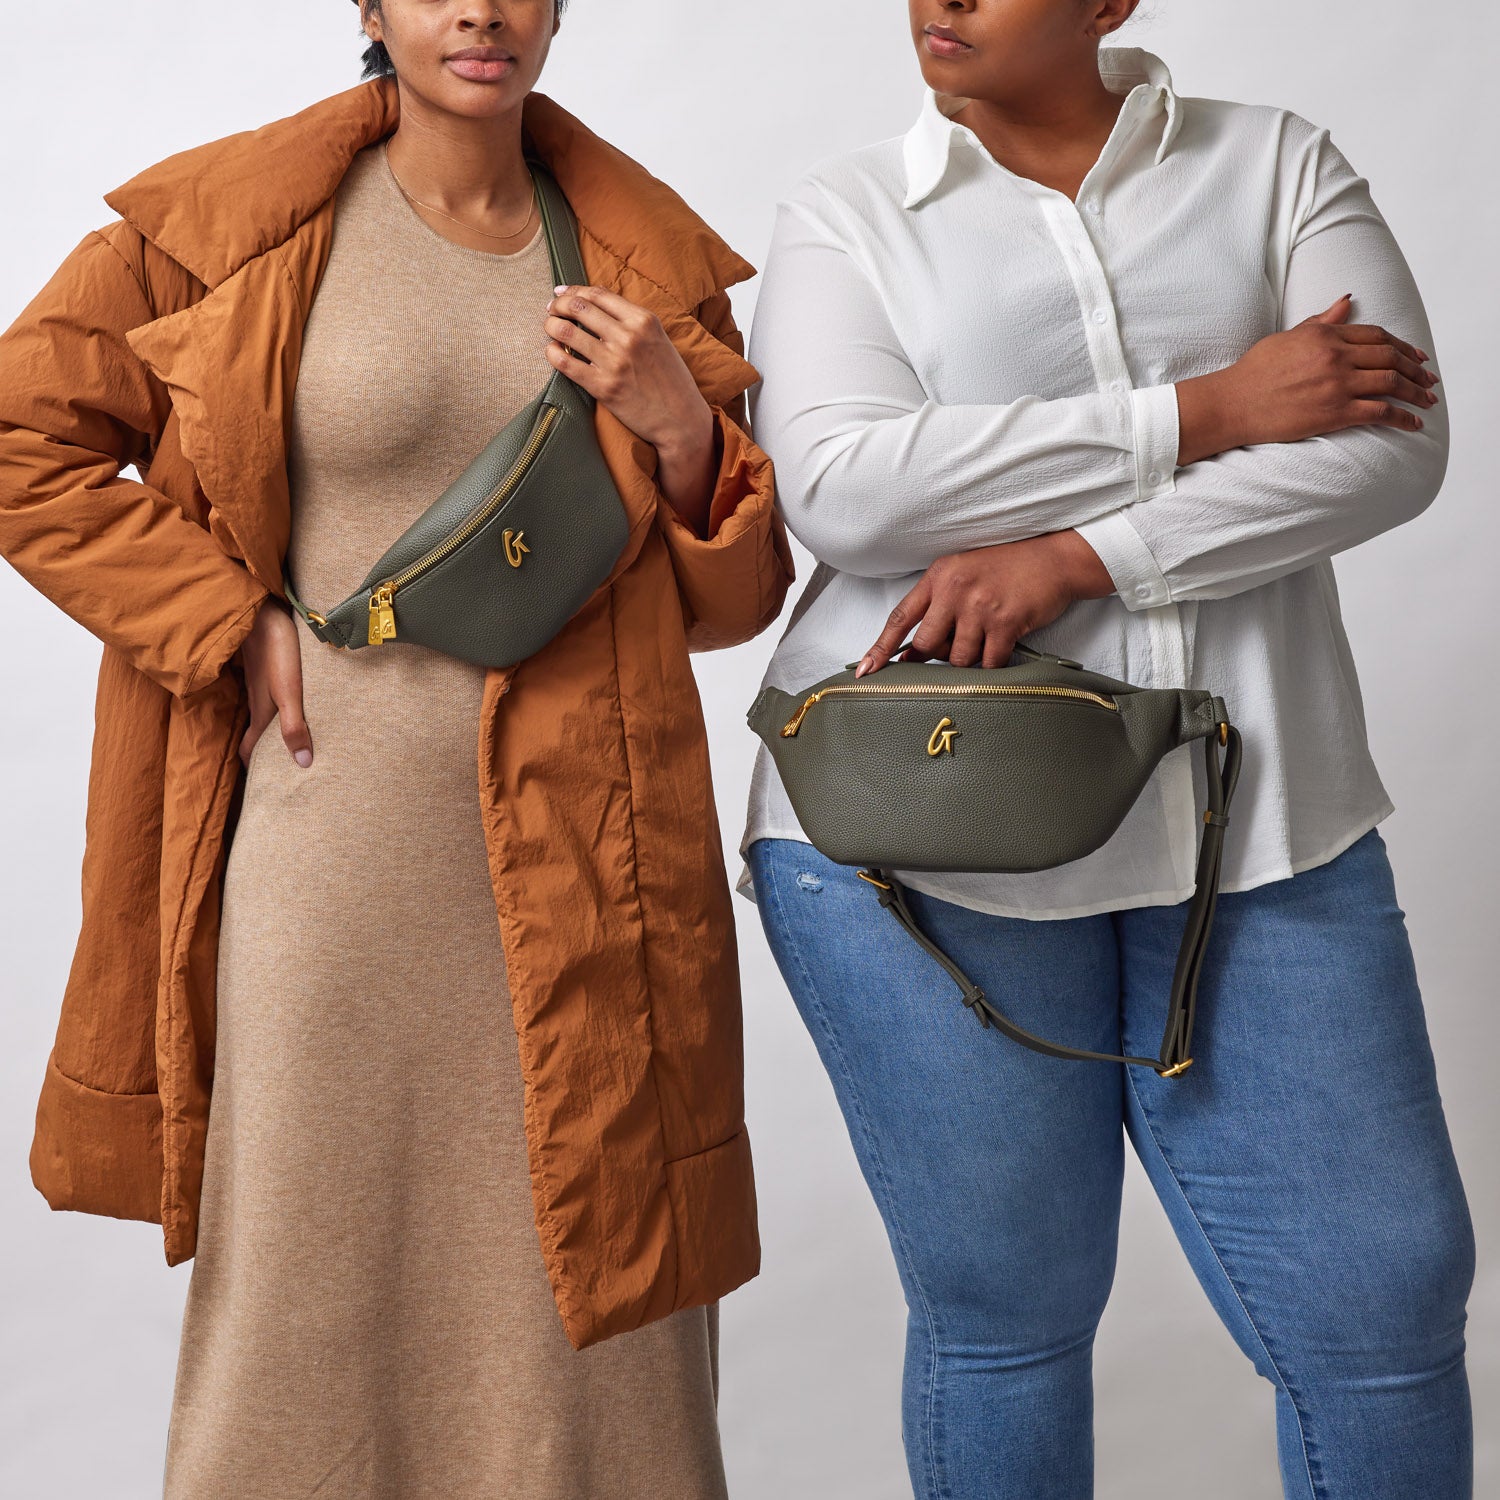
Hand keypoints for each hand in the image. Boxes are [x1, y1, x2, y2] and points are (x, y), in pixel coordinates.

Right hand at [234, 596, 312, 768]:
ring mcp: (259, 684)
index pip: (249, 748)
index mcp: (261, 712)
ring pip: (261, 714)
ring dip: (270, 730)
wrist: (262, 612)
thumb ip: (294, 726)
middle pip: (256, 733)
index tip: (262, 785)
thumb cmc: (277, 652)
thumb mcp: (289, 692)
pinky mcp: (265, 668)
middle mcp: (256, 701)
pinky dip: (274, 708)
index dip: (254, 767)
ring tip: (288, 742)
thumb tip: (302, 763)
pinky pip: (266, 696)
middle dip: (263, 752)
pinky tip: (290, 706)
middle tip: (279, 768)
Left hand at [544, 284, 716, 532]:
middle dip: (558, 305)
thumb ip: (631, 322)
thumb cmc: (670, 380)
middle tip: (551, 310)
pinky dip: (552, 352)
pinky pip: (565, 363)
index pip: (597, 294)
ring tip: (550, 329)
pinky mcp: (603, 387)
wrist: (681, 420)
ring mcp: (614, 362)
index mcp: (644, 321)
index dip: (573, 290)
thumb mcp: (658, 339)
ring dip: (551, 326)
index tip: (561, 293)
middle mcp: (628, 337)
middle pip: (579, 307)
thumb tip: (594, 305)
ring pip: (566, 331)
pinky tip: (552, 351)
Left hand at [854, 530, 1110, 676]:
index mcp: (938, 576)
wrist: (1055, 560)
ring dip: (970, 658)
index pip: (900, 618)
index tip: (865, 671)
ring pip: (957, 658)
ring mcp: (979, 606)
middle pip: (927, 646)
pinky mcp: (1005, 622)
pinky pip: (988, 663)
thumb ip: (936, 605)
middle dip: (938, 655)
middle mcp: (954, 590)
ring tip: (987, 636)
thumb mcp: (963, 573)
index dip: (880, 648)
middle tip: (960, 642)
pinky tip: (1003, 645)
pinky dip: (993, 663)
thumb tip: (912, 653)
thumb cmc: (1007, 568)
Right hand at [1176, 293, 1438, 465]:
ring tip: (1428, 401)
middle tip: (1429, 379)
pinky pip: (1379, 412)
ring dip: (1416, 392)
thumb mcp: (1287, 337)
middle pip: (1390, 357)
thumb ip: (1321, 322)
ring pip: (1391, 383)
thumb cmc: (1253, 373)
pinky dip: (1402, 417)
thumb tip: (1346, 301)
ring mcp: (1337, 384)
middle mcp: (1336, 356)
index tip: (1416, 356)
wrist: (1232, 404)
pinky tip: (1413, 423)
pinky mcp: (1334, 412)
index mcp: (1325, 336)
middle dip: (1416, 369)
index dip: (1402, 345)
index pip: (1376, 336)